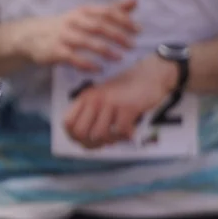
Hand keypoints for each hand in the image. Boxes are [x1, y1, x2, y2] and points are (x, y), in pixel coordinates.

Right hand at [13, 0, 138, 72]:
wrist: (32, 35)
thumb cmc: (68, 25)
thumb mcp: (87, 15)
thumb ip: (111, 9)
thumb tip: (135, 1)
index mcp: (83, 11)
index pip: (106, 12)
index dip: (124, 20)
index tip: (138, 30)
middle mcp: (73, 20)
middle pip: (98, 26)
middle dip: (117, 35)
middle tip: (132, 46)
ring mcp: (63, 35)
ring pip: (86, 41)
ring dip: (105, 50)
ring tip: (120, 58)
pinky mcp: (55, 50)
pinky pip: (73, 57)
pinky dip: (87, 63)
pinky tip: (98, 68)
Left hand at [63, 54, 177, 148]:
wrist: (149, 75)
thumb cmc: (125, 91)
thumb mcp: (101, 99)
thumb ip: (91, 115)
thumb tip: (83, 142)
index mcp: (85, 98)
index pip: (67, 123)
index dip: (75, 137)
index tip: (88, 140)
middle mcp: (94, 100)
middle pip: (80, 132)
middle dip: (91, 144)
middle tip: (104, 143)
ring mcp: (110, 103)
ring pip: (99, 135)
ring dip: (110, 141)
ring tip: (117, 137)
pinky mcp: (127, 107)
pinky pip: (120, 131)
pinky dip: (124, 136)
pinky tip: (129, 132)